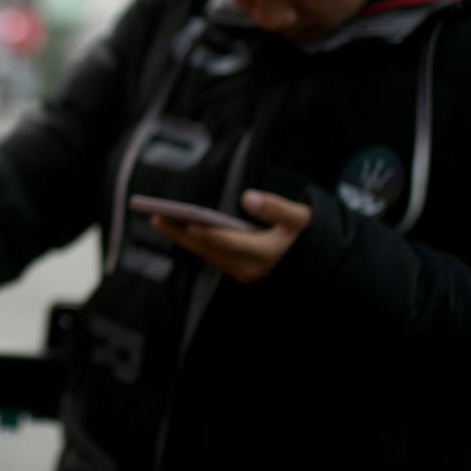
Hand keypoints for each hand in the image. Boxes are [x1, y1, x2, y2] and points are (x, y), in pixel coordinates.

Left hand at [150, 189, 310, 283]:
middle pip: (209, 250)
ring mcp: (240, 273)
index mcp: (264, 255)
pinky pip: (209, 257)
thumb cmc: (306, 234)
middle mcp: (248, 269)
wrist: (315, 263)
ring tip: (159, 220)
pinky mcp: (236, 271)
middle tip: (156, 217)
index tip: (189, 222)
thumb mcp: (300, 218)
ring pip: (205, 255)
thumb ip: (276, 208)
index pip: (232, 243)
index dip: (210, 233)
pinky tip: (177, 230)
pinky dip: (192, 243)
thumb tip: (247, 197)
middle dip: (181, 234)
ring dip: (182, 239)